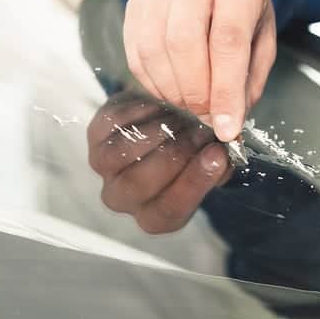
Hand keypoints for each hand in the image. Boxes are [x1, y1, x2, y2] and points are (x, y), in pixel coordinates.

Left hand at [87, 91, 232, 233]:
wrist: (171, 120)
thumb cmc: (196, 148)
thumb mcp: (213, 162)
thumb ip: (221, 163)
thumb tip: (224, 154)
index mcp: (156, 215)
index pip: (170, 210)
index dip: (194, 182)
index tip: (217, 154)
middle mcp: (124, 198)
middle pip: (139, 184)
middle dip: (176, 153)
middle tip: (201, 130)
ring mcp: (104, 168)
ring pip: (119, 155)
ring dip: (157, 132)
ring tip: (184, 115)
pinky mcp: (95, 136)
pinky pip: (112, 124)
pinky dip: (139, 111)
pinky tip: (161, 103)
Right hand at [123, 0, 276, 141]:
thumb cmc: (246, 15)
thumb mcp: (262, 44)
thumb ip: (246, 83)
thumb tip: (226, 125)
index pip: (227, 39)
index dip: (225, 90)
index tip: (226, 126)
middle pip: (183, 40)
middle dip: (193, 89)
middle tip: (205, 113)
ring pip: (154, 46)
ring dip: (171, 88)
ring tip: (190, 103)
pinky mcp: (137, 0)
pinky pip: (136, 50)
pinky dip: (152, 81)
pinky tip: (171, 90)